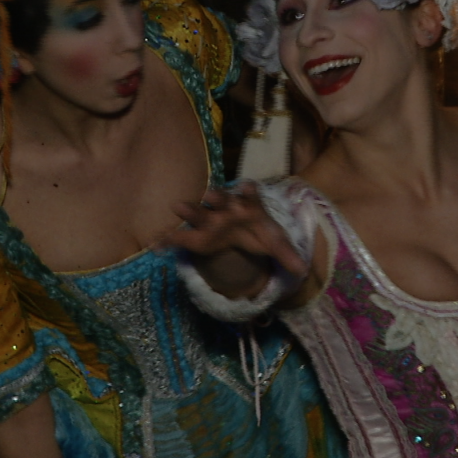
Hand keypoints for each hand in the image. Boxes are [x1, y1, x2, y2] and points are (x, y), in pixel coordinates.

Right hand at [168, 182, 307, 277]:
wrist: (246, 233)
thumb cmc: (261, 233)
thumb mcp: (276, 243)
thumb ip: (287, 254)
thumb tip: (303, 271)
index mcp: (249, 206)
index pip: (250, 194)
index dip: (249, 190)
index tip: (248, 186)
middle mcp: (227, 208)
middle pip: (220, 199)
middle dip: (214, 196)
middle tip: (206, 194)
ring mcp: (210, 219)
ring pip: (200, 212)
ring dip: (190, 210)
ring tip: (178, 207)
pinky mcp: (198, 235)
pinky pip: (180, 236)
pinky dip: (167, 240)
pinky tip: (154, 245)